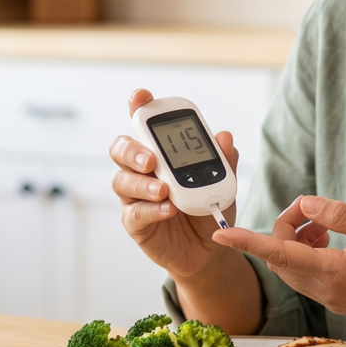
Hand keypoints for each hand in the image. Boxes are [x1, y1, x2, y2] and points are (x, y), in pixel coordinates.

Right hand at [109, 88, 239, 280]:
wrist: (210, 248)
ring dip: (142, 184)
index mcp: (160, 153)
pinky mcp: (136, 223)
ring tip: (164, 190)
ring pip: (122, 181)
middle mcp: (142, 171)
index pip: (144, 125)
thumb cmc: (207, 208)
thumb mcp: (223, 183)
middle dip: (132, 150)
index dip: (138, 107)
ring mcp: (135, 197)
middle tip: (151, 159)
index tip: (141, 97)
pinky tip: (168, 210)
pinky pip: (134, 213)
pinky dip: (151, 210)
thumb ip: (223, 160)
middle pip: (121, 150)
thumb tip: (224, 137)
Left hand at [211, 196, 345, 319]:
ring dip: (296, 242)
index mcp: (334, 272)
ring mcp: (330, 300)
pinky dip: (307, 254)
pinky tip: (330, 239)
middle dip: (284, 230)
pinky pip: (306, 276)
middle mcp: (326, 291)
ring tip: (325, 224)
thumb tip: (307, 204)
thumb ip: (339, 214)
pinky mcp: (337, 301)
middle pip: (281, 259)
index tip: (220, 235)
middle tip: (310, 210)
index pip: (279, 255)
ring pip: (292, 269)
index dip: (247, 243)